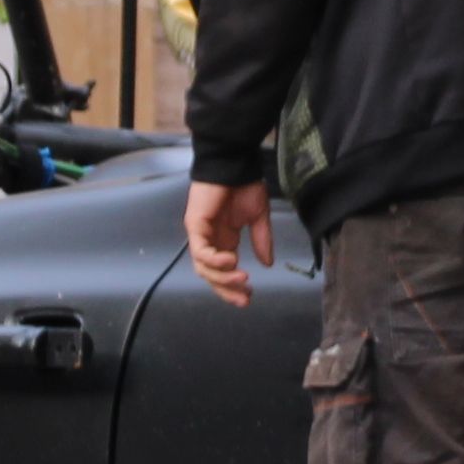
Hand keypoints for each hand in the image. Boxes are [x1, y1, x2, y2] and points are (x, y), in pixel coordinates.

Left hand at [184, 176, 275, 306]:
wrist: (235, 164)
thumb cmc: (244, 186)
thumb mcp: (258, 217)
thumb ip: (262, 240)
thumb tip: (268, 264)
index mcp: (223, 240)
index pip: (223, 272)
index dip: (233, 287)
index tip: (249, 298)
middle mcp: (209, 241)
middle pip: (211, 275)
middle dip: (226, 290)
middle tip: (244, 299)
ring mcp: (200, 234)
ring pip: (204, 268)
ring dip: (222, 278)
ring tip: (243, 279)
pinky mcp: (195, 225)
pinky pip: (200, 251)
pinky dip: (214, 260)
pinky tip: (231, 261)